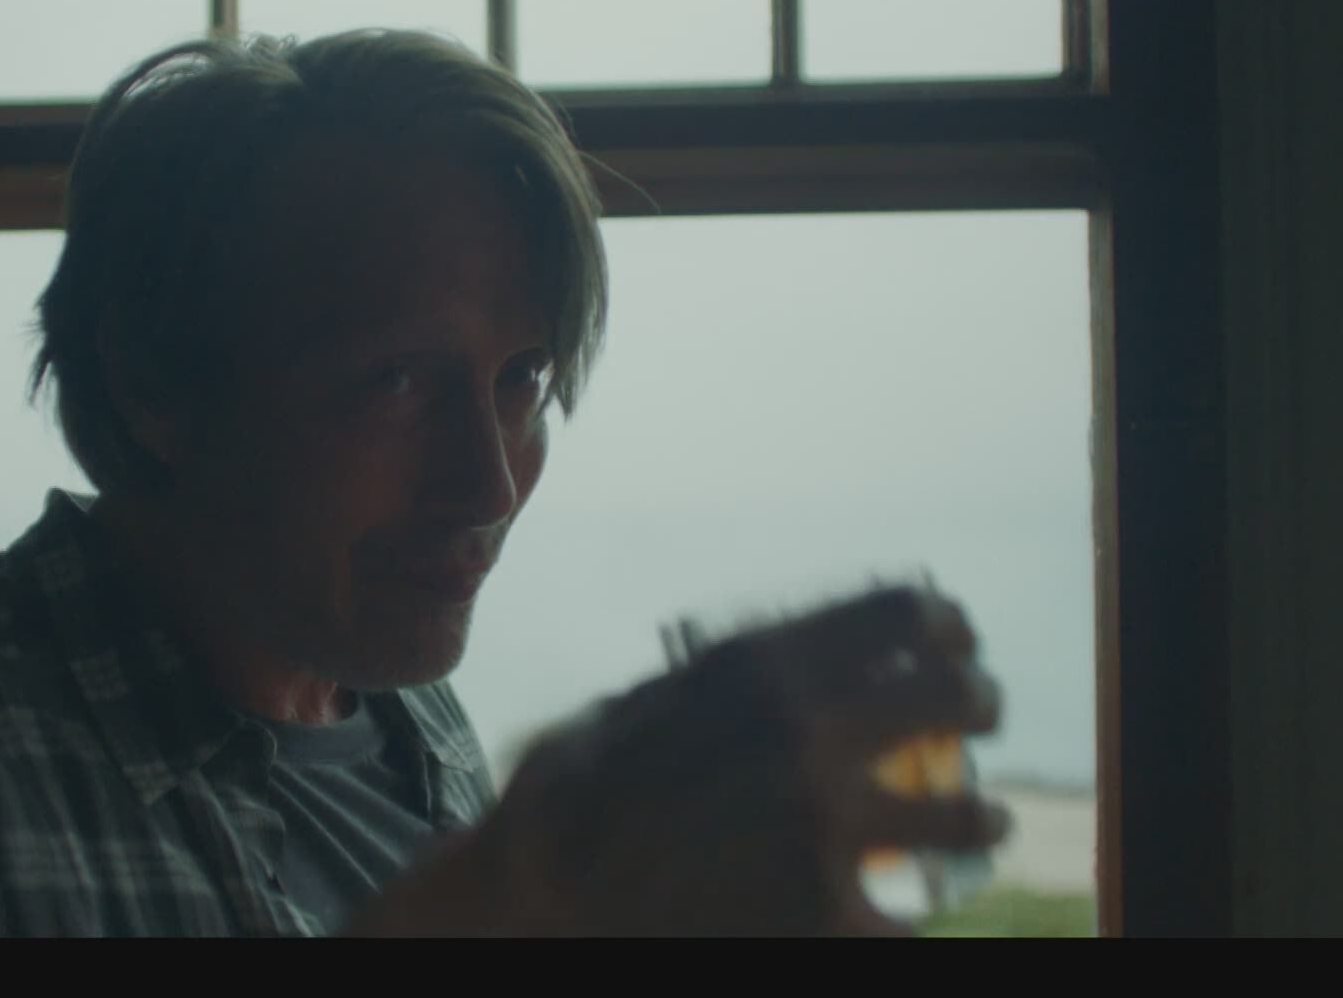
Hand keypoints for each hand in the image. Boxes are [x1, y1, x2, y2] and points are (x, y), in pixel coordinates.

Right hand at [355, 585, 1007, 936]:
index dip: (944, 623)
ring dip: (985, 819)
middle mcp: (806, 734)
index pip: (902, 613)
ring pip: (966, 817)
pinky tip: (905, 909)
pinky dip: (913, 911)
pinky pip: (911, 913)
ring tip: (985, 826)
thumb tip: (802, 659)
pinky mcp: (825, 917)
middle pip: (955, 697)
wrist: (544, 894)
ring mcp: (823, 829)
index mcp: (761, 666)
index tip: (954, 639)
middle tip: (979, 716)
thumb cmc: (577, 792)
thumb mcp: (648, 701)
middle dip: (980, 701)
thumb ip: (732, 682)